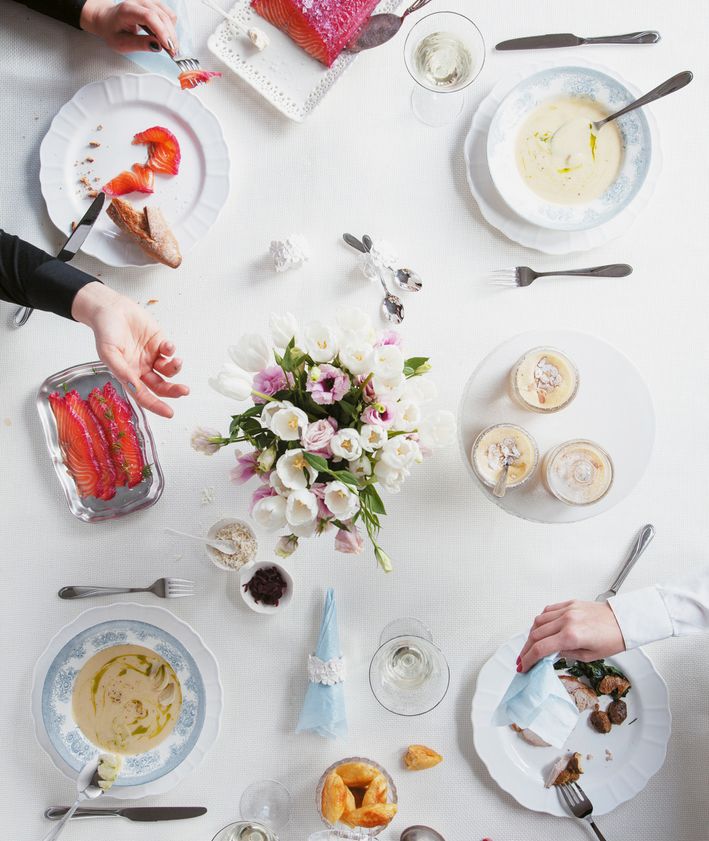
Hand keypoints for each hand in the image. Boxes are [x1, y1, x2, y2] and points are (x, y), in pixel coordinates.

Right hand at [72, 282, 188, 417]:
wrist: (110, 308)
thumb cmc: (105, 331)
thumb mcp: (109, 353)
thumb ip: (122, 371)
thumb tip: (135, 387)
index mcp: (128, 375)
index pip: (144, 396)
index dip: (156, 406)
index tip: (169, 413)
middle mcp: (141, 368)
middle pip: (161, 386)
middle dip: (173, 390)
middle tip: (183, 391)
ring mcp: (151, 356)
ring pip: (168, 370)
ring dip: (175, 369)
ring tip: (176, 362)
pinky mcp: (159, 342)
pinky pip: (169, 352)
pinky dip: (171, 351)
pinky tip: (167, 346)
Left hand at [80, 0, 178, 54]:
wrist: (108, 19)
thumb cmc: (113, 30)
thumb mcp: (121, 43)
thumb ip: (139, 44)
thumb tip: (157, 46)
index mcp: (127, 10)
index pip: (149, 17)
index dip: (162, 32)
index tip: (168, 47)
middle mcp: (139, 2)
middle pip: (162, 16)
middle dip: (170, 36)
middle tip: (172, 53)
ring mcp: (148, 1)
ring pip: (168, 15)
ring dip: (172, 33)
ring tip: (168, 46)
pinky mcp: (154, 4)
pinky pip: (169, 14)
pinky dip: (171, 27)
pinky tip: (165, 37)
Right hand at [517, 600, 625, 672]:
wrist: (624, 621)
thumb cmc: (613, 639)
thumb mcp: (590, 656)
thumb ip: (567, 654)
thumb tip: (552, 653)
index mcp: (572, 635)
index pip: (541, 648)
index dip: (528, 659)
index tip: (523, 666)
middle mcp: (567, 620)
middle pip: (535, 634)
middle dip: (526, 649)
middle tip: (523, 659)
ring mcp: (567, 610)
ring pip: (539, 621)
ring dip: (532, 634)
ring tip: (531, 645)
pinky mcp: (570, 603)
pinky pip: (548, 610)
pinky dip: (541, 620)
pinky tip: (541, 628)